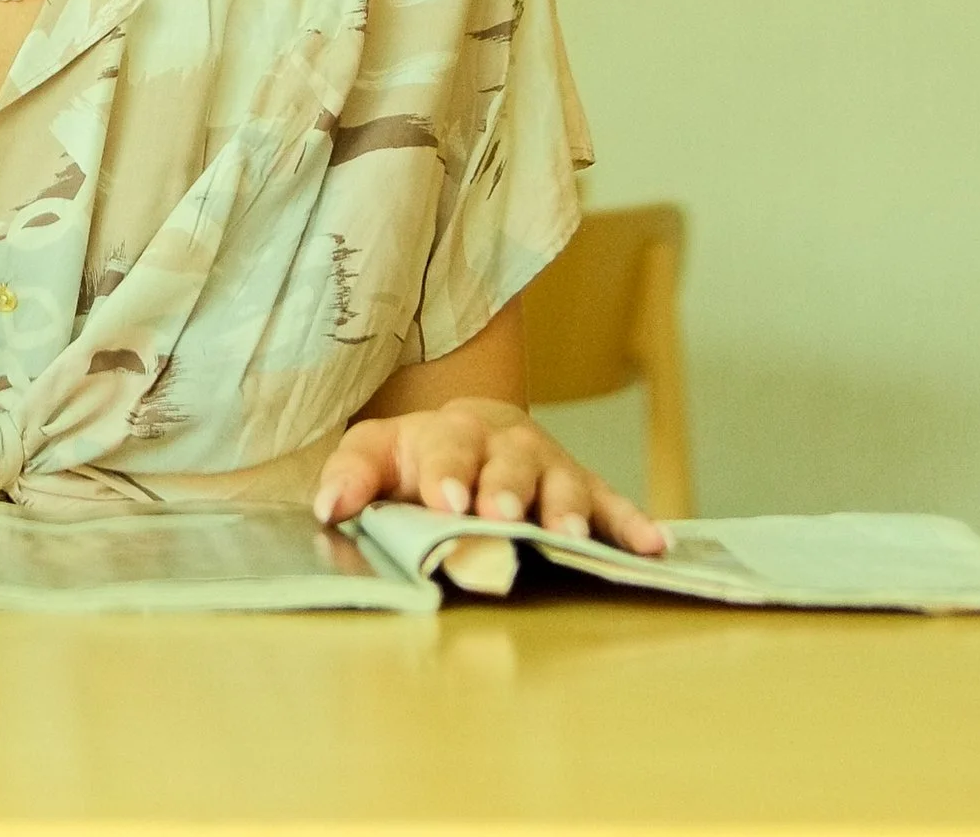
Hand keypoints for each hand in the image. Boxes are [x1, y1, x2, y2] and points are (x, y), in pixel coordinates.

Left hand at [312, 396, 665, 553]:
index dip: (445, 473)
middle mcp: (506, 443)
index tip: (445, 502)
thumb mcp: (378, 456)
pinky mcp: (585, 489)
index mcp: (450, 433)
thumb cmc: (420, 457)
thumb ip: (352, 476)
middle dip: (503, 486)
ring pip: (562, 479)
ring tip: (566, 532)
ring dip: (564, 506)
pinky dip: (631, 523)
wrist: (473, 436)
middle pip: (508, 459)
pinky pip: (612, 504)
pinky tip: (653, 545)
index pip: (445, 447)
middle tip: (498, 514)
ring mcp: (549, 465)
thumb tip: (326, 506)